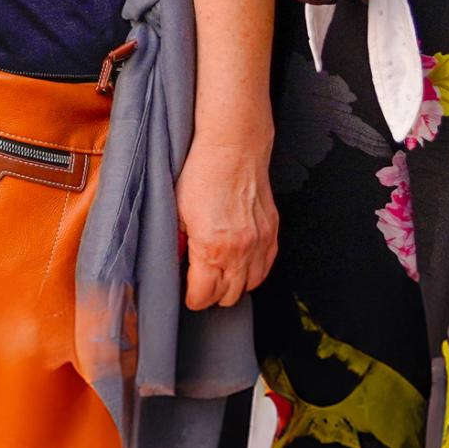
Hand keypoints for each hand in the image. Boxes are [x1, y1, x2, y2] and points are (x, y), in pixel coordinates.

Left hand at [176, 136, 275, 308]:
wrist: (233, 148)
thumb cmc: (202, 173)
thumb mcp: (177, 209)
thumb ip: (177, 241)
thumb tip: (177, 261)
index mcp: (211, 249)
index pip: (203, 296)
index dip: (192, 299)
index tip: (187, 295)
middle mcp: (239, 253)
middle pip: (228, 297)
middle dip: (212, 296)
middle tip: (201, 285)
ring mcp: (259, 245)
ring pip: (249, 287)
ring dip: (234, 287)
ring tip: (220, 277)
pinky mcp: (271, 234)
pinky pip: (265, 269)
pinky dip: (253, 273)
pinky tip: (242, 266)